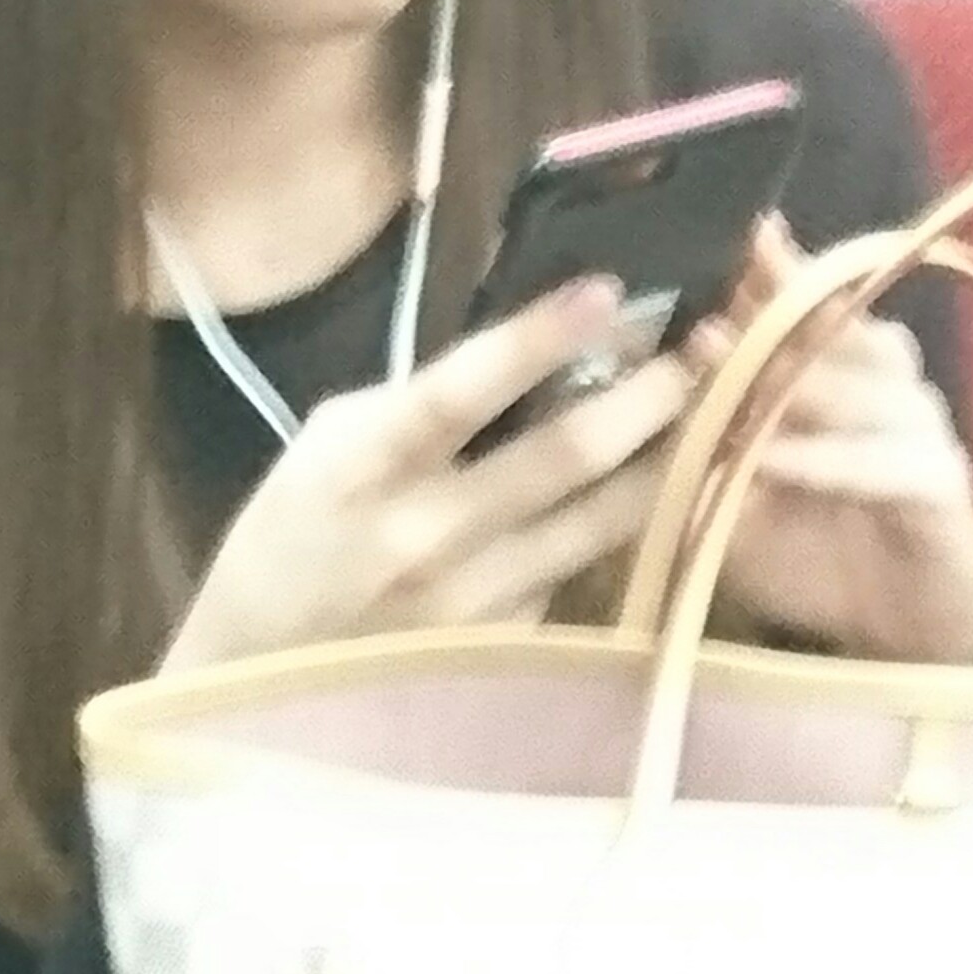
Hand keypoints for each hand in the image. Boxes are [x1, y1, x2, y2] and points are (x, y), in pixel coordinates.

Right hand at [165, 276, 691, 674]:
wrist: (261, 681)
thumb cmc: (291, 547)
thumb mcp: (326, 454)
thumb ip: (416, 410)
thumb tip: (527, 358)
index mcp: (362, 466)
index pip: (459, 391)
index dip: (538, 339)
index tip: (608, 292)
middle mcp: (425, 536)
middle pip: (561, 459)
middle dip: (645, 397)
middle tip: (705, 352)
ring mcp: (474, 603)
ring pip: (596, 524)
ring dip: (662, 463)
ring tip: (711, 414)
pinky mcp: (506, 651)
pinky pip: (576, 575)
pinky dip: (621, 530)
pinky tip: (661, 493)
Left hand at [686, 217, 972, 668]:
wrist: (905, 643)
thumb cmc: (825, 568)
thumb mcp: (746, 510)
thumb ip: (719, 457)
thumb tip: (679, 402)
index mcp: (853, 379)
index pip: (824, 306)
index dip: (788, 274)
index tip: (750, 245)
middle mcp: (894, 389)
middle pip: (844, 331)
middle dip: (779, 323)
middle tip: (714, 328)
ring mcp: (924, 432)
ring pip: (864, 388)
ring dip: (796, 386)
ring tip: (733, 387)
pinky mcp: (941, 485)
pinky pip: (881, 461)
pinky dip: (826, 459)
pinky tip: (776, 458)